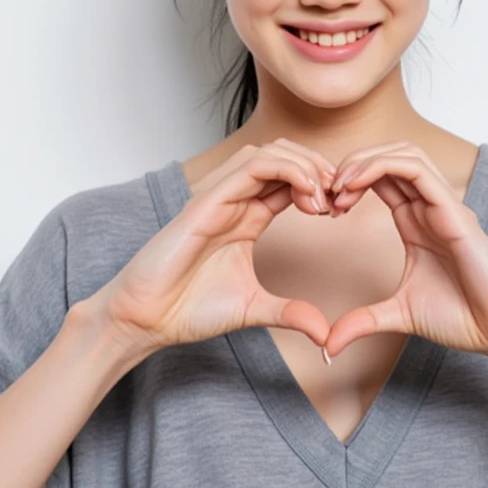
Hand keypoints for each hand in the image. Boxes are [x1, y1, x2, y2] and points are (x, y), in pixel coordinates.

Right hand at [87, 139, 336, 358]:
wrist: (144, 318)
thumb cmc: (187, 309)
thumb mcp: (254, 309)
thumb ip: (290, 314)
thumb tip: (325, 335)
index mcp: (246, 216)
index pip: (289, 180)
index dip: (321, 184)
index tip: (342, 208)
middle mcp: (233, 199)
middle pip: (283, 156)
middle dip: (319, 167)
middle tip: (342, 196)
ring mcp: (218, 196)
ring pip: (269, 153)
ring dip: (305, 164)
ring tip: (325, 196)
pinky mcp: (205, 201)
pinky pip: (250, 167)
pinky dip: (286, 170)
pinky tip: (308, 194)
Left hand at [323, 141, 487, 369]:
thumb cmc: (464, 318)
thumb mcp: (398, 315)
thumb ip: (363, 322)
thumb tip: (328, 344)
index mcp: (417, 223)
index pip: (381, 179)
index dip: (348, 181)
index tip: (323, 206)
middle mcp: (430, 208)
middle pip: (390, 157)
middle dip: (352, 164)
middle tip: (324, 191)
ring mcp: (444, 206)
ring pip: (404, 154)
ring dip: (364, 160)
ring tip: (338, 185)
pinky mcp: (455, 213)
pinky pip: (418, 172)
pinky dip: (381, 167)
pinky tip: (354, 186)